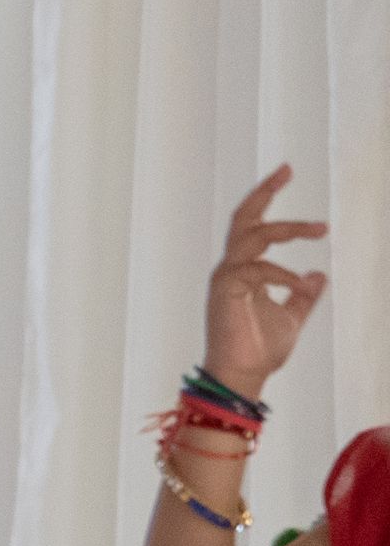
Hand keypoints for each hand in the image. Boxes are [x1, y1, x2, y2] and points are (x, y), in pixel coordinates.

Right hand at [203, 165, 327, 396]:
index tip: (285, 173)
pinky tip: (303, 284)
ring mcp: (226, 278)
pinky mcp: (226, 291)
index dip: (266, 199)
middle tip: (286, 170)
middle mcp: (230, 269)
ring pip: (253, 237)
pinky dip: (284, 274)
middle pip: (244, 219)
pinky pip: (257, 270)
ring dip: (287, 229)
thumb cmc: (260, 350)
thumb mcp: (292, 317)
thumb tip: (320, 275)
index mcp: (242, 271)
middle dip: (264, 193)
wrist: (242, 376)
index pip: (253, 227)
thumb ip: (302, 296)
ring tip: (319, 229)